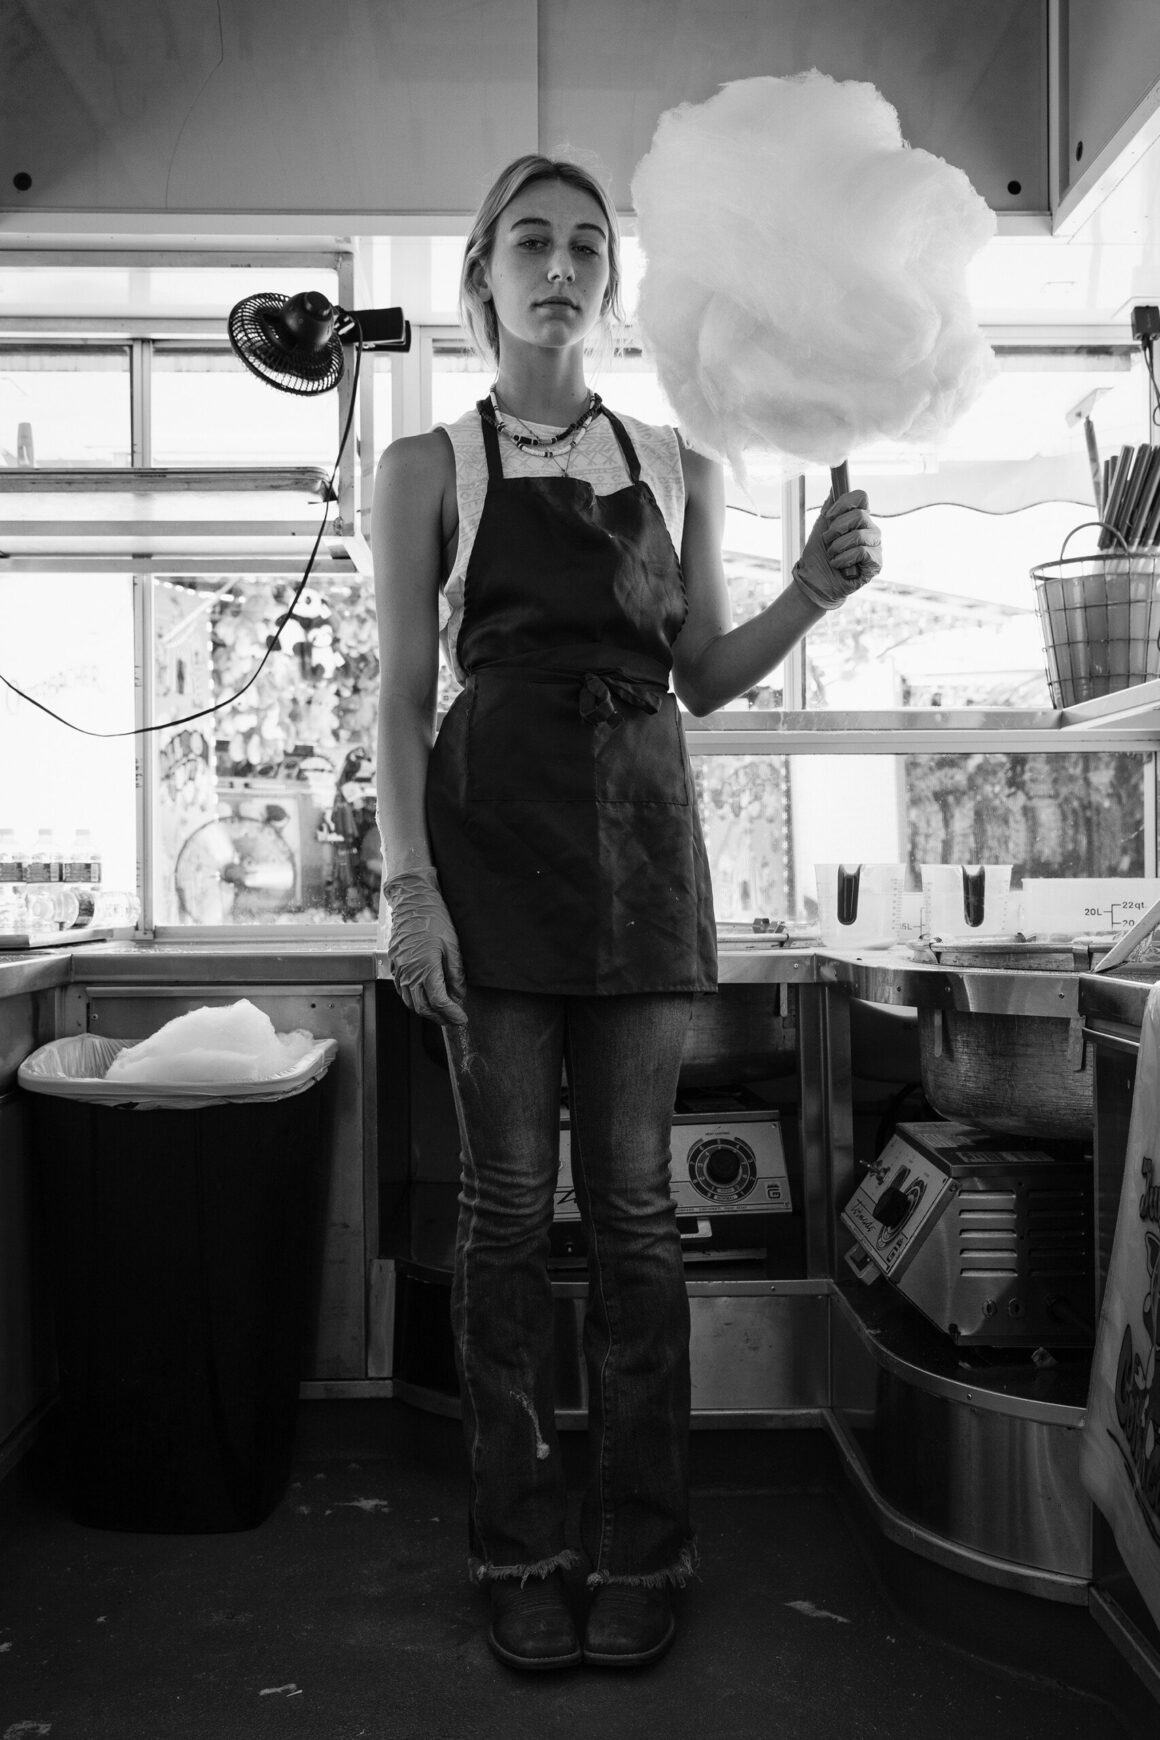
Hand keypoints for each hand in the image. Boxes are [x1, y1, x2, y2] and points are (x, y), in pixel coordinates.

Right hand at [380, 868, 467, 1025]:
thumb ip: (456, 974)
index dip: (452, 1014)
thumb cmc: (434, 919)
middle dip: (440, 1018)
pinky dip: (414, 1001)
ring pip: (410, 1002)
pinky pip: (402, 991)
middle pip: (423, 1008)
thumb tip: (459, 995)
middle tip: (454, 1020)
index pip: (439, 1002)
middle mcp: (409, 973)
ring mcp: (398, 970)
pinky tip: (424, 998)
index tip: (463, 1019)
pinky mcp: (394, 965)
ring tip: (442, 1013)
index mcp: (425, 968)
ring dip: (427, 1012)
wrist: (412, 902)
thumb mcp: (453, 945)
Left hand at [792, 489, 882, 609]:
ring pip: (859, 534)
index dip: (844, 503)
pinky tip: (839, 565)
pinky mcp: (876, 564)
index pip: (861, 497)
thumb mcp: (821, 526)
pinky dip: (844, 559)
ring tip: (832, 556)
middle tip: (828, 542)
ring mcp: (875, 546)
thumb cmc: (819, 555)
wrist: (815, 581)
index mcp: (859, 518)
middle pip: (860, 515)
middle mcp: (870, 529)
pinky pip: (862, 552)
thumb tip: (835, 485)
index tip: (829, 515)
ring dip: (837, 547)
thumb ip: (830, 506)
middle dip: (836, 530)